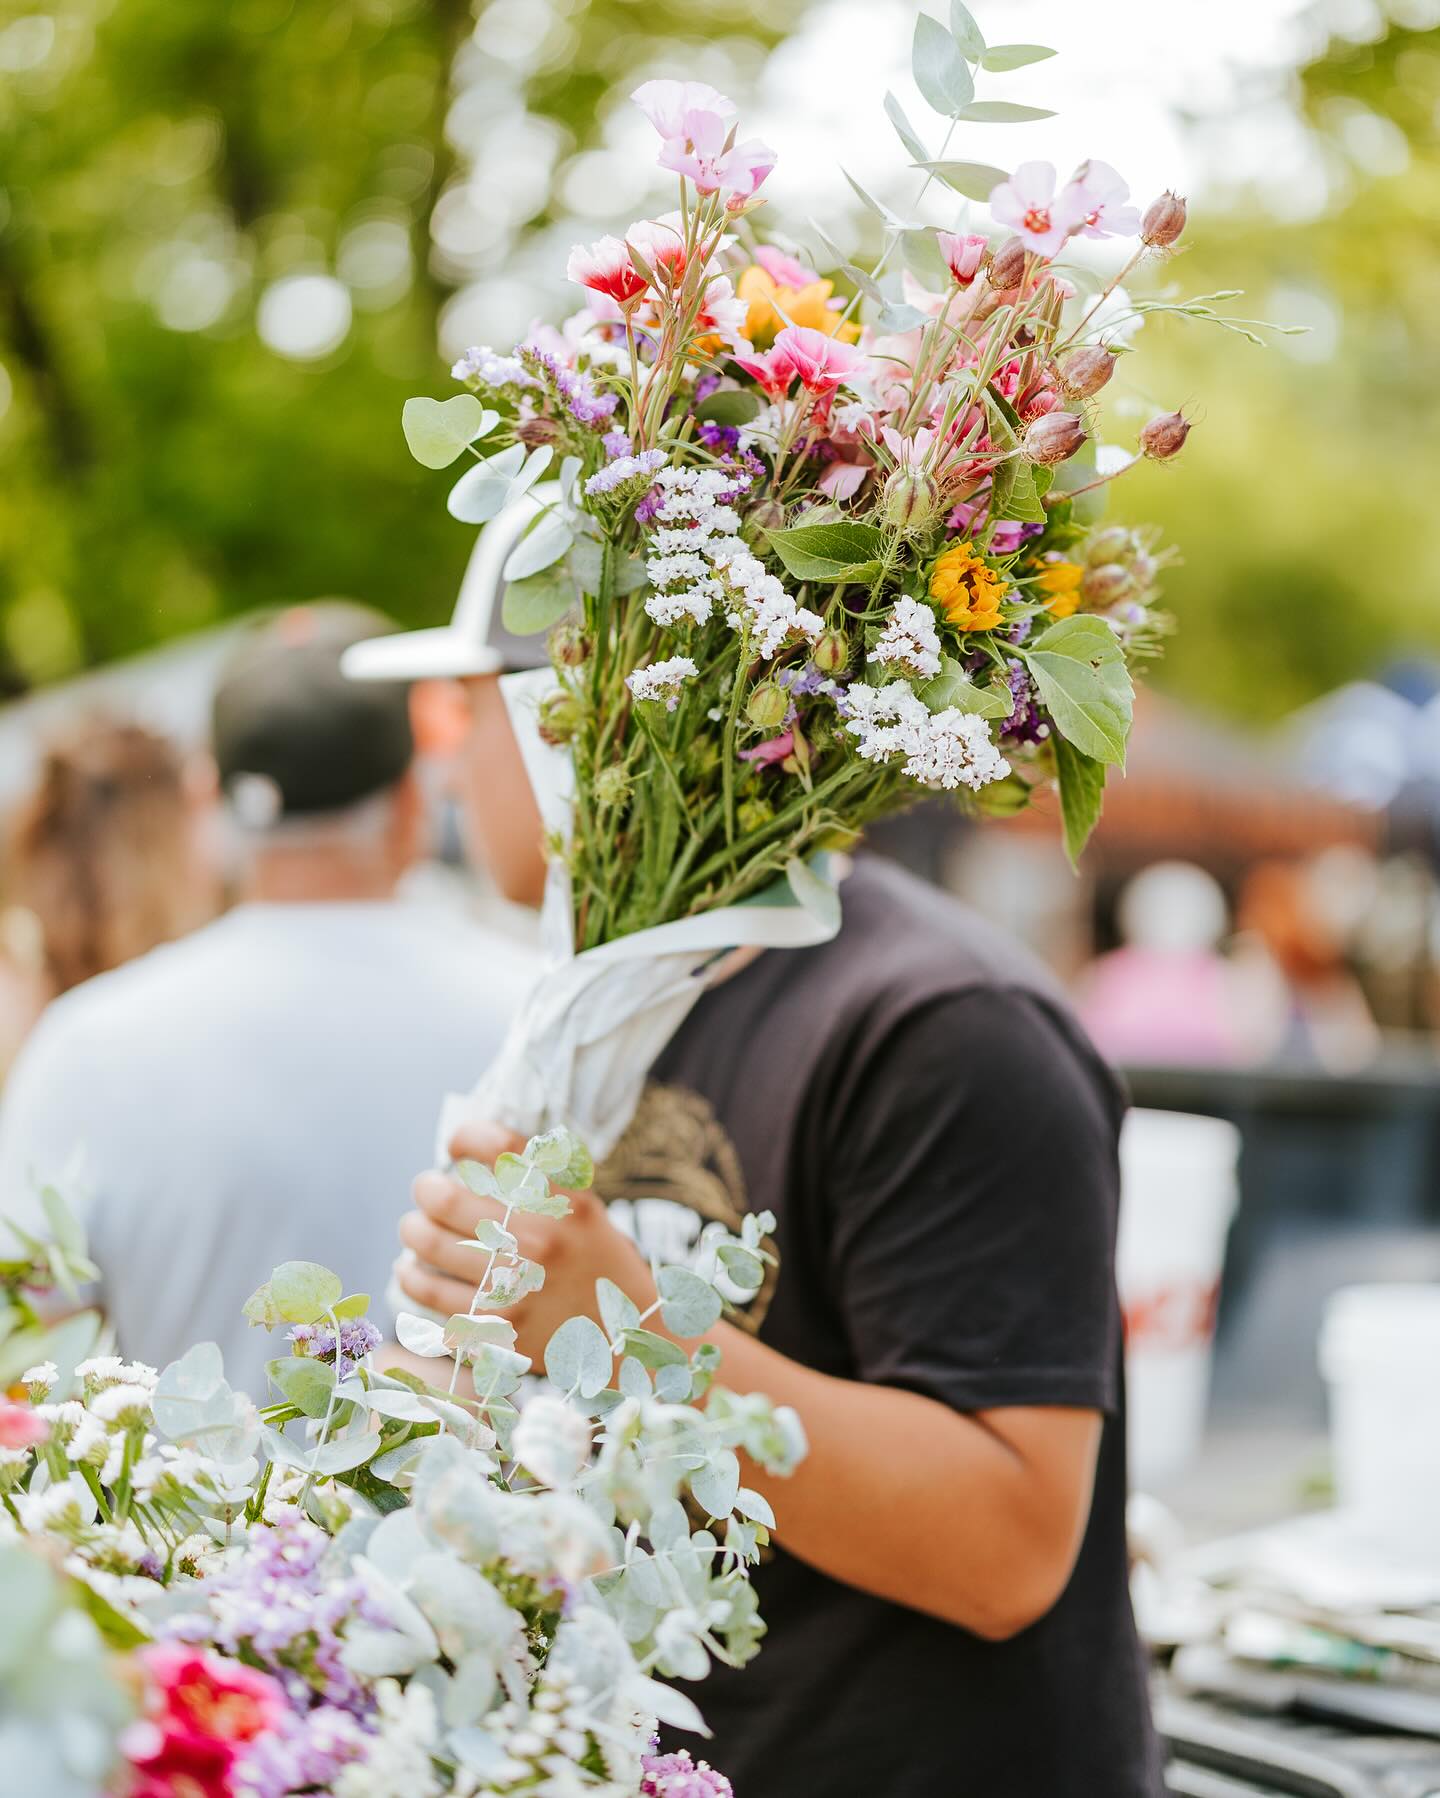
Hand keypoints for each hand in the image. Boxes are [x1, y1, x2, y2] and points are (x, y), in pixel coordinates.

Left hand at [395, 1121, 658, 1363]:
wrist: (627, 1337)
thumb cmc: (597, 1265)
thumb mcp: (585, 1212)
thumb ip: (540, 1184)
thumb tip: (472, 1157)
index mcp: (565, 1201)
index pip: (500, 1147)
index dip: (466, 1137)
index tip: (456, 1146)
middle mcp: (540, 1239)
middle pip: (446, 1196)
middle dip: (426, 1188)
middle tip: (426, 1189)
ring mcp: (516, 1285)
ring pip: (428, 1242)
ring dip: (412, 1229)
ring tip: (414, 1227)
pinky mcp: (496, 1326)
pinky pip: (429, 1292)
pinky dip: (411, 1276)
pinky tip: (411, 1269)